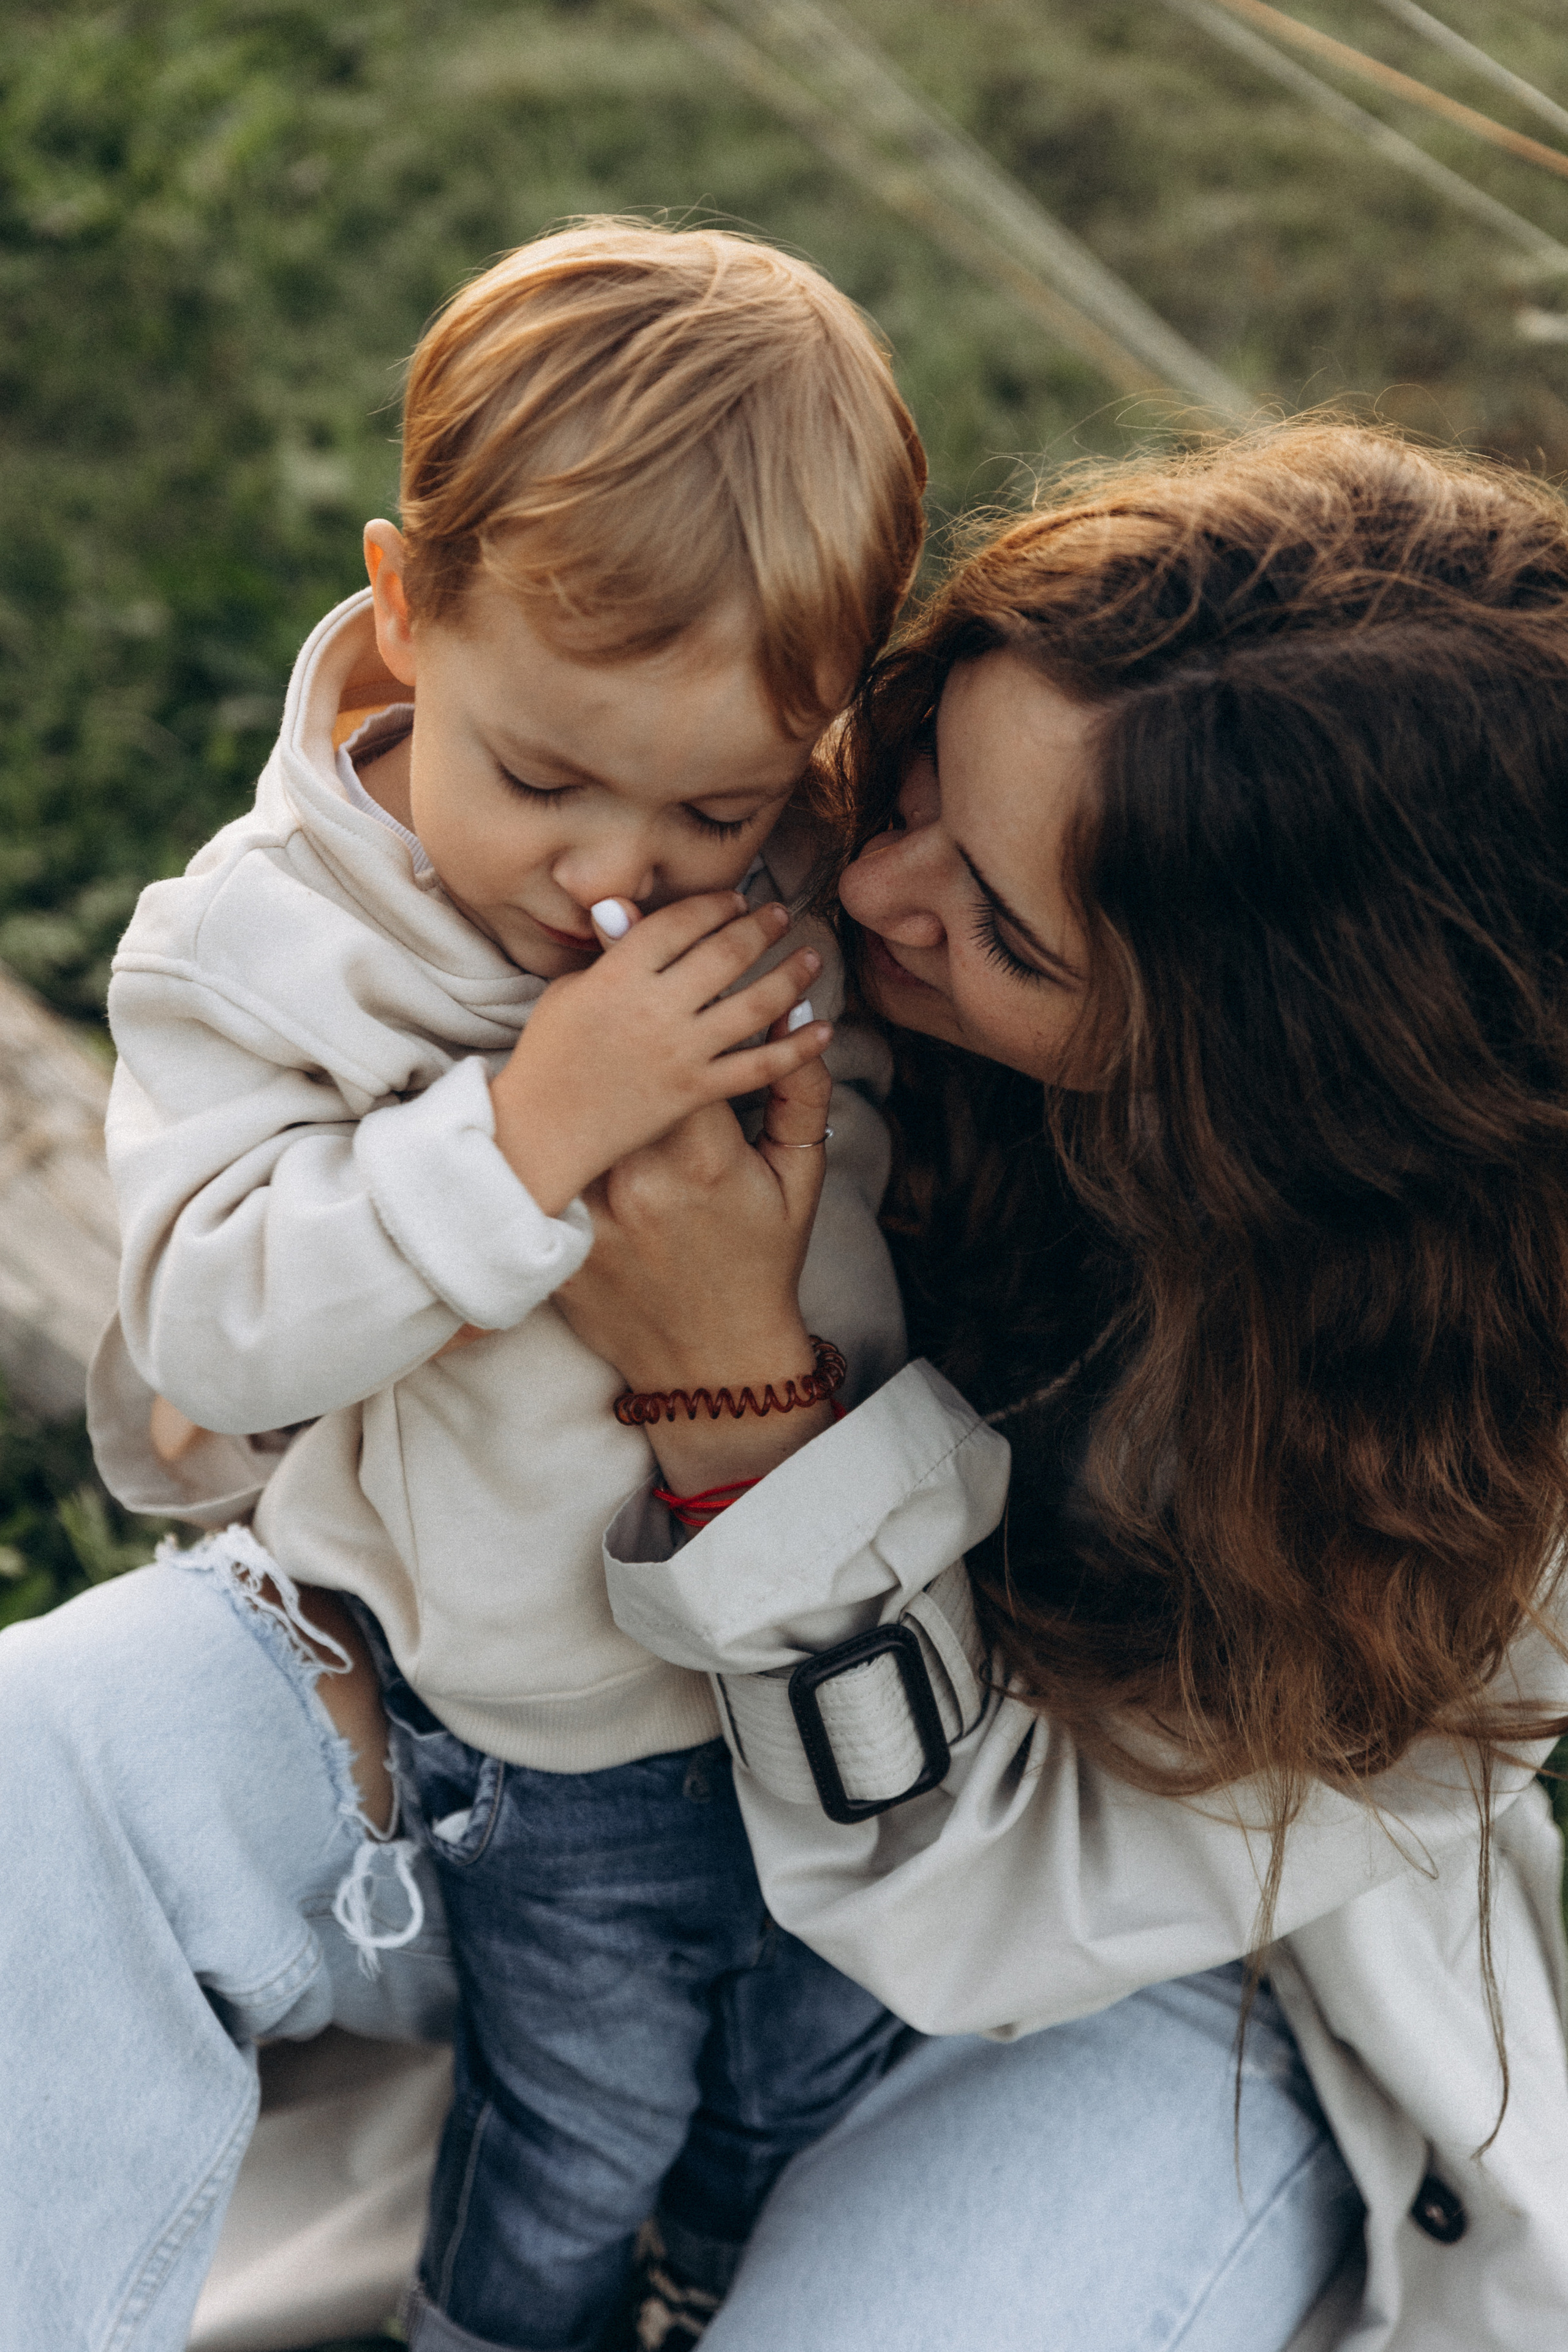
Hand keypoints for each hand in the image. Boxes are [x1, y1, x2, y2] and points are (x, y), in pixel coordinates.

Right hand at [489, 893, 831, 1215]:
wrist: (542, 1132)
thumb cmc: (547, 1057)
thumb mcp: (568, 990)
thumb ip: (608, 955)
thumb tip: (629, 913)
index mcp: (617, 975)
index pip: (679, 922)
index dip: (714, 905)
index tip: (736, 899)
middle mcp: (655, 1008)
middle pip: (725, 953)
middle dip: (760, 928)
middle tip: (782, 914)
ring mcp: (679, 1051)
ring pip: (753, 1005)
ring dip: (790, 976)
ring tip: (812, 957)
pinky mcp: (695, 1091)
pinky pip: (759, 1066)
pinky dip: (797, 1048)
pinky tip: (824, 1031)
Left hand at [555, 1032, 836, 1490]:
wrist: (717, 1364)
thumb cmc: (762, 1264)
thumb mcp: (799, 1179)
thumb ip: (801, 1093)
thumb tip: (795, 1013)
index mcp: (704, 1156)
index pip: (675, 1056)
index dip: (671, 1025)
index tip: (667, 1012)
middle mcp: (641, 1180)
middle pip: (614, 1080)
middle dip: (619, 1051)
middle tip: (618, 1025)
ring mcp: (595, 1216)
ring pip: (571, 1124)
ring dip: (578, 1097)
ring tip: (576, 1075)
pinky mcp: (563, 1246)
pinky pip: (547, 1178)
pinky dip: (552, 1154)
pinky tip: (553, 1137)